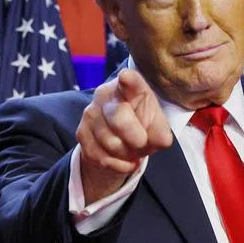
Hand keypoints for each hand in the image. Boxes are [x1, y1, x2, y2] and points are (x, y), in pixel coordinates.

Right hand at [76, 68, 173, 204]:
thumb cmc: (141, 125)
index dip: (129, 80)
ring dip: (127, 154)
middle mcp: (105, 95)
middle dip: (136, 139)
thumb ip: (161, 131)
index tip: (125, 77)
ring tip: (131, 150)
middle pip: (120, 119)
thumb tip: (162, 140)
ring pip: (111, 143)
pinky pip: (102, 157)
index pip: (130, 81)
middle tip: (142, 143)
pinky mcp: (81, 133)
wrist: (118, 141)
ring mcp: (90, 113)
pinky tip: (123, 159)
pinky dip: (117, 165)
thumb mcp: (156, 125)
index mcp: (129, 87)